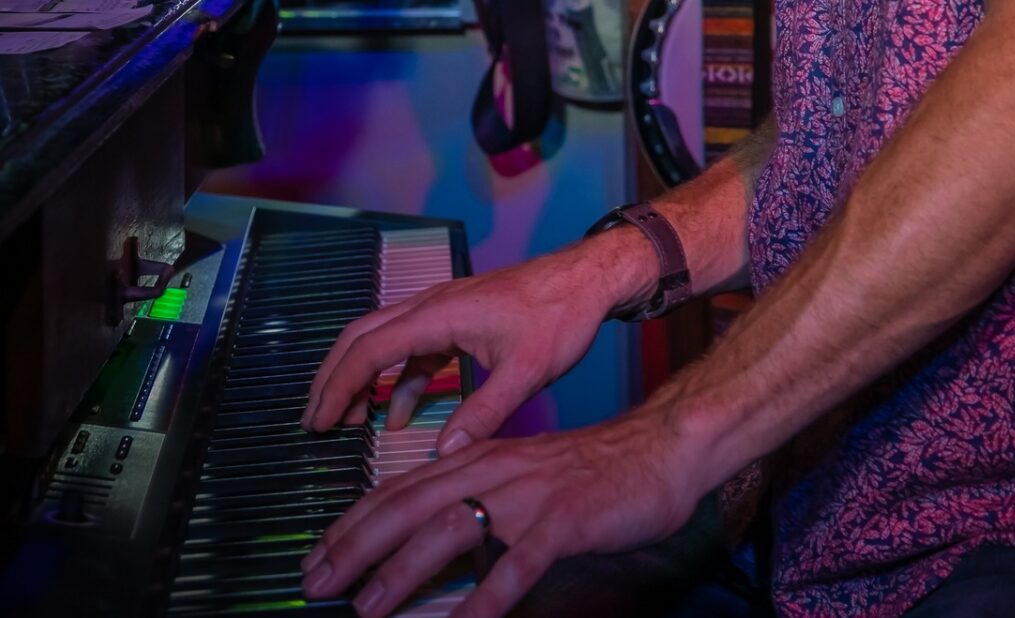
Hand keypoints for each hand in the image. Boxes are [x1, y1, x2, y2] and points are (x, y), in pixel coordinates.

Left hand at [299, 406, 703, 617]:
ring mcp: (528, 496)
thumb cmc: (589, 474)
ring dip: (403, 570)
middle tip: (317, 582)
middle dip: (357, 545)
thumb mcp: (520, 480)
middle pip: (410, 505)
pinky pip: (517, 565)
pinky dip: (486, 597)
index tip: (316, 556)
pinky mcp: (563, 522)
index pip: (401, 489)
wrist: (658, 451)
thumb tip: (425, 542)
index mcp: (480, 458)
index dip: (353, 523)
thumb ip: (476, 502)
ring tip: (368, 608)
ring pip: (451, 529)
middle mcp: (495, 469)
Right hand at [302, 238, 642, 450]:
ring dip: (363, 378)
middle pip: (363, 336)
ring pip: (384, 339)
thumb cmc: (560, 315)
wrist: (587, 278)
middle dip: (334, 377)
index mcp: (440, 313)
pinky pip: (413, 348)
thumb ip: (484, 412)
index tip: (318, 423)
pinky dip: (398, 379)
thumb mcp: (526, 371)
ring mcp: (443, 310)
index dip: (338, 387)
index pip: (370, 349)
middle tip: (315, 422)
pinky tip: (400, 414)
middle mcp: (432, 305)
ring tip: (350, 423)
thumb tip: (444, 453)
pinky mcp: (457, 319)